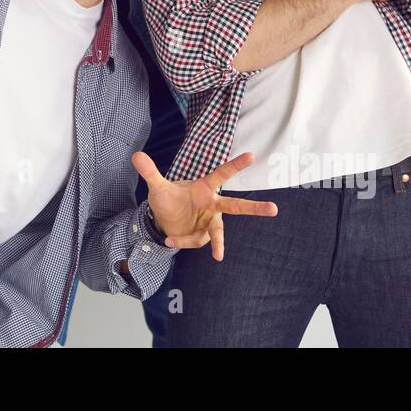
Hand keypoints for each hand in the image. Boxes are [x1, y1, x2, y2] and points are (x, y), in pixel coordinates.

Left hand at [134, 151, 277, 261]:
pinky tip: (168, 239)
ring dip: (218, 243)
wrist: (163, 219)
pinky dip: (180, 241)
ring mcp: (209, 222)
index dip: (235, 165)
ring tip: (218, 255)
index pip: (221, 175)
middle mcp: (212, 205)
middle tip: (275, 208)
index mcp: (204, 188)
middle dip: (255, 208)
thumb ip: (150, 172)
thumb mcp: (157, 187)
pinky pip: (194, 240)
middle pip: (237, 206)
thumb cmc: (168, 199)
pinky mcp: (202, 237)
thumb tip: (135, 155)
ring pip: (218, 232)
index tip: (251, 155)